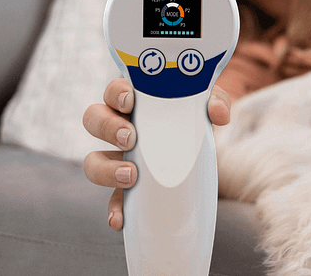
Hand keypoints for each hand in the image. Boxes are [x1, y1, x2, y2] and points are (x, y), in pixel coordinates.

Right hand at [82, 78, 231, 229]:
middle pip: (93, 120)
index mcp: (136, 104)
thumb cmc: (195, 121)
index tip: (130, 101)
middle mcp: (120, 128)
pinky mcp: (128, 188)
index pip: (114, 91)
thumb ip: (216, 102)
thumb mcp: (208, 108)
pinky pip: (113, 200)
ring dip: (105, 169)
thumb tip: (218, 114)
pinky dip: (114, 210)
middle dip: (108, 127)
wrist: (203, 155)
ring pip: (93, 161)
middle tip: (131, 138)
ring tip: (131, 175)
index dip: (116, 93)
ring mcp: (120, 159)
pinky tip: (120, 219)